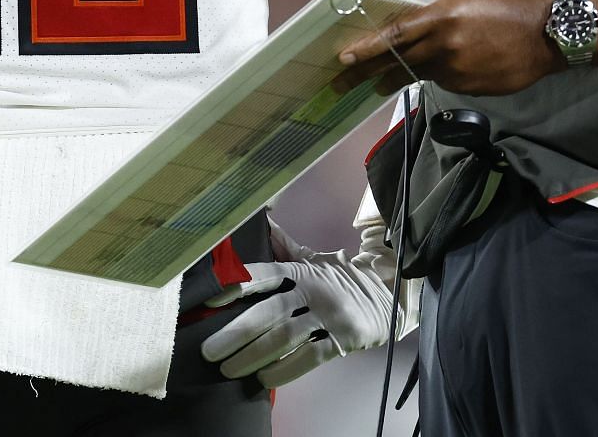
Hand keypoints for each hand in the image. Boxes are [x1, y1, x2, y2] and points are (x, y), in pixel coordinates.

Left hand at [200, 221, 407, 387]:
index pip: (264, 274)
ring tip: (229, 369)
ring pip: (285, 337)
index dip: (236, 286)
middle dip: (236, 332)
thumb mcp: (314, 258)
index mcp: (301, 271)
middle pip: (270, 311)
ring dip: (253, 355)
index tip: (210, 302)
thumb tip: (262, 219)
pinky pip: (310, 357)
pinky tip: (264, 378)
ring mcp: (328, 315)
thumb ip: (284, 247)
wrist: (387, 294)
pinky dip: (285, 370)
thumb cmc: (340, 278)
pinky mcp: (343, 339)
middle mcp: (312, 290)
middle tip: (209, 351)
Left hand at [335, 0, 561, 95]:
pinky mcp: (469, 89)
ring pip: (420, 73)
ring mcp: (456, 72)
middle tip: (340, 84)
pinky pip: (445, 80)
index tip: (346, 58)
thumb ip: (435, 3)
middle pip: (398, 62)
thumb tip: (415, 17)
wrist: (546, 34)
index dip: (368, 48)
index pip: (396, 35)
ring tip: (378, 81)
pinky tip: (451, 65)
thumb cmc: (505, 1)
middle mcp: (444, 48)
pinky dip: (439, 73)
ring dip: (399, 75)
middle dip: (366, 73)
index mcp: (440, 18)